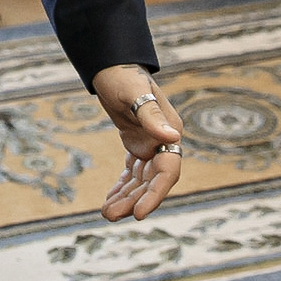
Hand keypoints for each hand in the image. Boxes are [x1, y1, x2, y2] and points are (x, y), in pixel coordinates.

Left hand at [91, 64, 182, 220]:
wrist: (111, 64)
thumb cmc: (124, 75)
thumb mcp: (135, 93)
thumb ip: (152, 116)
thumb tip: (174, 137)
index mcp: (170, 131)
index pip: (167, 172)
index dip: (155, 195)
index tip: (139, 215)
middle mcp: (164, 141)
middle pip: (152, 181)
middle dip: (134, 200)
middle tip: (111, 216)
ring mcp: (150, 144)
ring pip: (140, 180)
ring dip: (126, 197)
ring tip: (106, 213)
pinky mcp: (136, 143)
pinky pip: (131, 172)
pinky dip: (122, 186)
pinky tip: (110, 200)